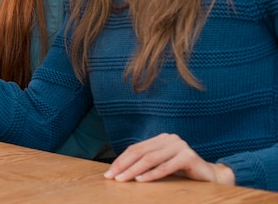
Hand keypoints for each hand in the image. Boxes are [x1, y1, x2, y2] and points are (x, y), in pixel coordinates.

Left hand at [104, 133, 234, 184]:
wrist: (211, 177)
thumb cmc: (183, 173)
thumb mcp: (161, 166)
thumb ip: (146, 164)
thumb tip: (120, 171)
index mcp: (161, 139)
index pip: (136, 149)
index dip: (121, 160)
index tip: (109, 173)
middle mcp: (170, 139)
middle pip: (140, 152)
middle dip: (123, 165)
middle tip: (112, 177)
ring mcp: (179, 146)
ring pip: (150, 159)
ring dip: (134, 170)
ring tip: (122, 180)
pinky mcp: (188, 156)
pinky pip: (165, 167)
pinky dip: (151, 174)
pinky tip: (140, 181)